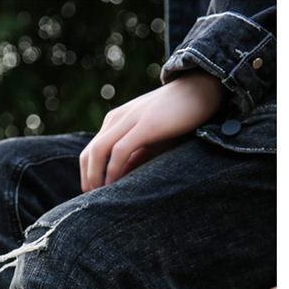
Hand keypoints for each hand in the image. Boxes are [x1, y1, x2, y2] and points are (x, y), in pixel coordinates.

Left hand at [79, 72, 223, 192]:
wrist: (201, 89)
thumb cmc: (176, 118)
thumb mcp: (149, 141)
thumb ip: (134, 159)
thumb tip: (118, 181)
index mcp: (115, 121)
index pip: (90, 151)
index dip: (87, 175)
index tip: (93, 194)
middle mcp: (117, 118)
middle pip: (89, 153)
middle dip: (87, 179)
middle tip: (92, 200)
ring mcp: (130, 119)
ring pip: (98, 151)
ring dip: (95, 177)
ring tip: (100, 195)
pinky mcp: (145, 124)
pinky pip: (119, 150)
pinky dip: (112, 170)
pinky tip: (114, 184)